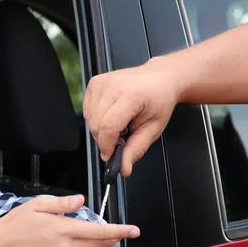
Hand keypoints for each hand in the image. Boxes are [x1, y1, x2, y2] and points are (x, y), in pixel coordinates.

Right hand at [0, 195, 139, 246]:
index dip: (120, 231)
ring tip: (105, 236)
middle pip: (100, 245)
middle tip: (122, 231)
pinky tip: (82, 242)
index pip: (101, 232)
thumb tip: (80, 200)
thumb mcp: (38, 205)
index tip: (134, 230)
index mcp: (65, 230)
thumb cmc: (15, 224)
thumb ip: (62, 203)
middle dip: (114, 238)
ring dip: (101, 245)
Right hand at [83, 59, 180, 175]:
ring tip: (119, 124)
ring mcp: (102, 82)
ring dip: (100, 128)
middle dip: (104, 139)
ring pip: (89, 118)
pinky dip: (96, 118)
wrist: (160, 79)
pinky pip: (87, 109)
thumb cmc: (159, 100)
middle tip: (121, 138)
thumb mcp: (153, 129)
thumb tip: (123, 168)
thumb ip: (135, 150)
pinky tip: (110, 115)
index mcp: (131, 95)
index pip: (108, 127)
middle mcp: (114, 85)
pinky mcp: (95, 82)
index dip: (107, 146)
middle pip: (96, 124)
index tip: (111, 155)